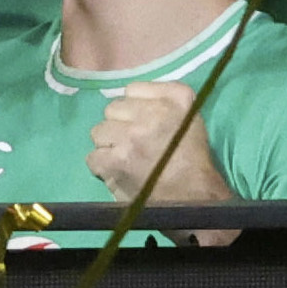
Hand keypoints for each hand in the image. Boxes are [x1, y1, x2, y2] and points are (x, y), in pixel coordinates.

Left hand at [87, 84, 206, 205]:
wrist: (193, 197)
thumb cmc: (192, 159)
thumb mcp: (190, 116)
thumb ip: (163, 97)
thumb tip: (130, 95)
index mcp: (175, 98)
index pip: (132, 90)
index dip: (133, 108)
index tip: (141, 120)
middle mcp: (153, 113)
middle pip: (112, 109)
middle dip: (119, 125)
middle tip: (132, 142)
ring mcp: (131, 136)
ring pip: (99, 131)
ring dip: (108, 144)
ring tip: (123, 157)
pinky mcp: (116, 161)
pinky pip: (93, 156)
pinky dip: (102, 165)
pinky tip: (116, 171)